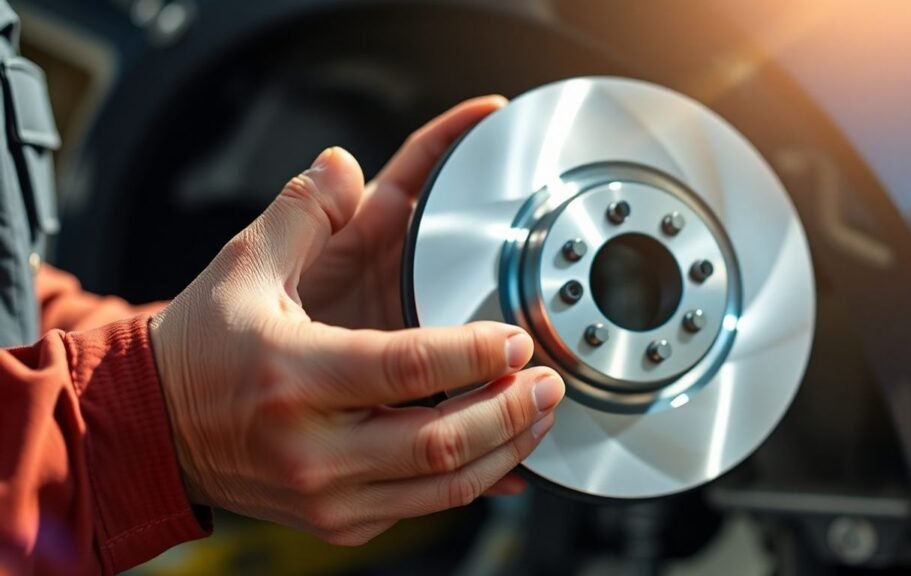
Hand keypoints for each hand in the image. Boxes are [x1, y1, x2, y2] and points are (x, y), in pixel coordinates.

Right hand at [150, 140, 564, 543]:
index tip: (517, 339)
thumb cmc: (204, 345)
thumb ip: (303, 210)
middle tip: (548, 381)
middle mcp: (312, 447)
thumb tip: (345, 163)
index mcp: (293, 375)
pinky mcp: (338, 521)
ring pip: (444, 487)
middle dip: (510, 411)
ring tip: (541, 412)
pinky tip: (506, 454)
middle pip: (440, 443)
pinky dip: (474, 482)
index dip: (474, 352)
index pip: (407, 366)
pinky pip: (424, 509)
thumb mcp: (243, 265)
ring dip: (507, 449)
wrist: (154, 427)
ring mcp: (326, 496)